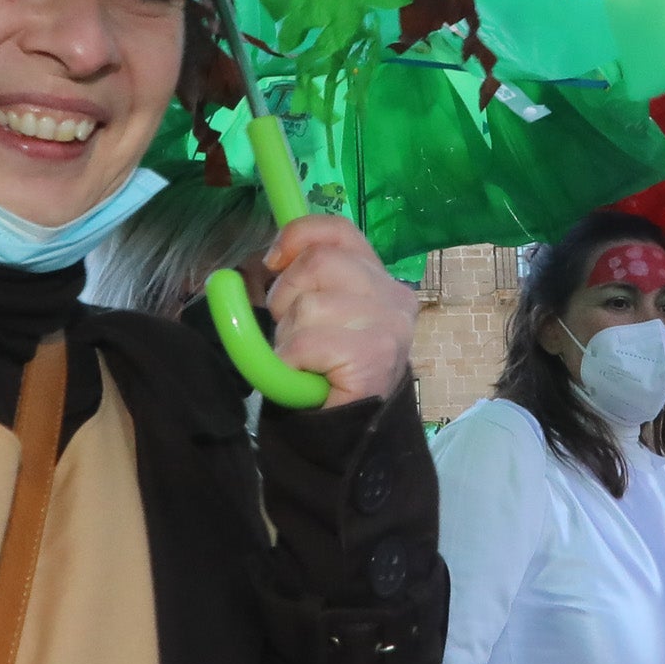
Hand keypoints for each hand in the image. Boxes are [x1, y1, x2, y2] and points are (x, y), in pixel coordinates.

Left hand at [261, 214, 416, 406]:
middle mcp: (393, 296)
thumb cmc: (333, 370)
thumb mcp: (324, 314)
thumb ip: (310, 281)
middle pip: (317, 262)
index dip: (298, 235)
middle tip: (290, 328)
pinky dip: (290, 361)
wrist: (355, 432)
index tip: (273, 260)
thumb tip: (271, 257)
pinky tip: (306, 376)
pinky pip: (304, 343)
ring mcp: (387, 326)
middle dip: (285, 294)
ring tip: (304, 360)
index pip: (339, 231)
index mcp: (381, 279)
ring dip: (288, 336)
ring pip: (308, 305)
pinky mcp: (372, 356)